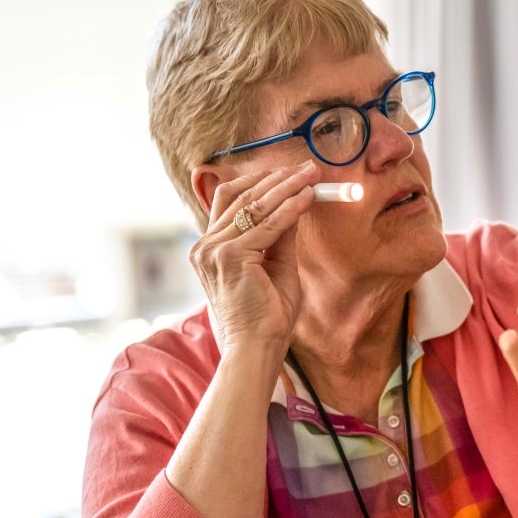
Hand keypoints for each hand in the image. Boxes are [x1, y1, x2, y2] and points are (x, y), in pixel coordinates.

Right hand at [189, 161, 319, 354]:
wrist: (256, 349)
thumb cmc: (267, 317)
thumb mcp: (277, 267)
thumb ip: (280, 238)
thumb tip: (295, 205)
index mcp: (209, 248)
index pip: (229, 200)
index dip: (259, 181)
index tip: (288, 172)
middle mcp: (205, 246)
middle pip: (240, 196)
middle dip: (277, 178)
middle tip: (306, 167)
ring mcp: (213, 250)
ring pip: (255, 206)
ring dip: (287, 187)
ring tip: (312, 175)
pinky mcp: (230, 257)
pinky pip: (268, 225)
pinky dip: (291, 208)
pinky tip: (309, 197)